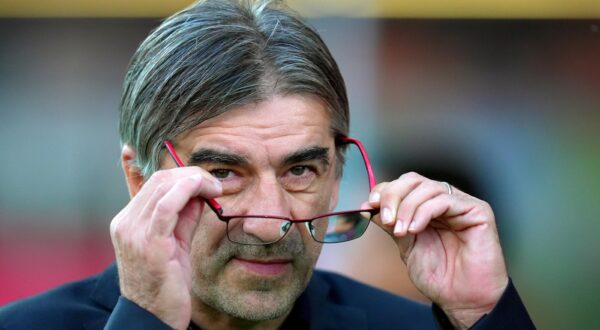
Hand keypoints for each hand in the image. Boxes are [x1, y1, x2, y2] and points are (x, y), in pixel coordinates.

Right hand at [110, 167, 221, 329]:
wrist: (153, 317)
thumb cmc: (166, 283)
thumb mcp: (175, 243)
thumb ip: (184, 217)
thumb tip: (199, 193)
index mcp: (127, 221)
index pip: (154, 183)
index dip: (182, 175)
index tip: (206, 180)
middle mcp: (125, 224)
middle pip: (159, 180)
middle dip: (191, 174)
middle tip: (214, 183)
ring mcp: (133, 233)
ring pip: (163, 187)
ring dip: (194, 180)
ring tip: (214, 187)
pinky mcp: (149, 245)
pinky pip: (167, 207)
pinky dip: (186, 191)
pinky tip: (203, 190)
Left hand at [368, 172, 507, 328]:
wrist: (463, 300)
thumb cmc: (440, 277)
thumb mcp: (406, 246)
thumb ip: (392, 225)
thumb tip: (369, 207)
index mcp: (427, 208)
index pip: (403, 185)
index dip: (384, 191)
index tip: (368, 205)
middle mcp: (443, 202)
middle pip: (413, 180)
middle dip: (393, 195)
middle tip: (386, 218)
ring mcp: (460, 204)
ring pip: (427, 188)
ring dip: (407, 207)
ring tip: (401, 230)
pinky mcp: (477, 211)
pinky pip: (445, 200)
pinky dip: (424, 212)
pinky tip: (415, 229)